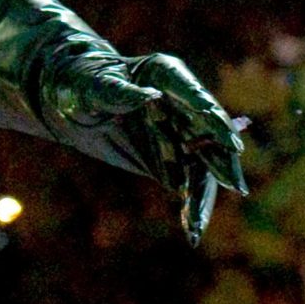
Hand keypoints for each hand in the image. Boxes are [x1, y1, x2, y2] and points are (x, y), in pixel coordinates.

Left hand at [53, 49, 250, 246]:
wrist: (70, 101)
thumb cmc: (81, 82)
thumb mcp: (92, 87)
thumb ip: (119, 92)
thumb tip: (151, 96)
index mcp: (166, 74)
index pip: (194, 95)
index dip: (213, 118)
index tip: (230, 140)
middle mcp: (181, 103)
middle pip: (209, 133)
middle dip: (222, 160)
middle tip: (234, 186)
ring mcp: (180, 132)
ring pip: (202, 164)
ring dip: (204, 194)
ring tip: (198, 224)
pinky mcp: (172, 157)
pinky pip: (188, 182)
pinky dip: (191, 205)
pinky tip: (191, 229)